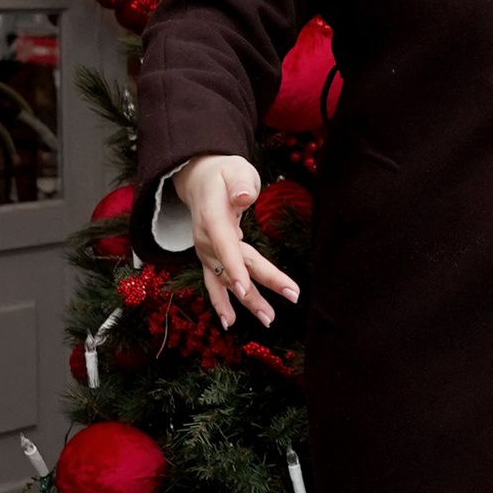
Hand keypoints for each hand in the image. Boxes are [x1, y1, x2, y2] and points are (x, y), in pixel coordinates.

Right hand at [175, 151, 300, 332]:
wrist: (199, 179)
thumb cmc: (224, 173)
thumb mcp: (234, 170)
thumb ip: (240, 183)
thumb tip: (244, 197)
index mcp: (213, 218)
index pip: (225, 245)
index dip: (233, 266)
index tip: (244, 286)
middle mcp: (206, 240)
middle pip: (234, 266)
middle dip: (257, 286)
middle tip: (292, 296)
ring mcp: (206, 252)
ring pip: (226, 280)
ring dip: (247, 301)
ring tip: (267, 320)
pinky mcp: (210, 259)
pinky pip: (215, 283)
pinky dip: (221, 303)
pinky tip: (229, 322)